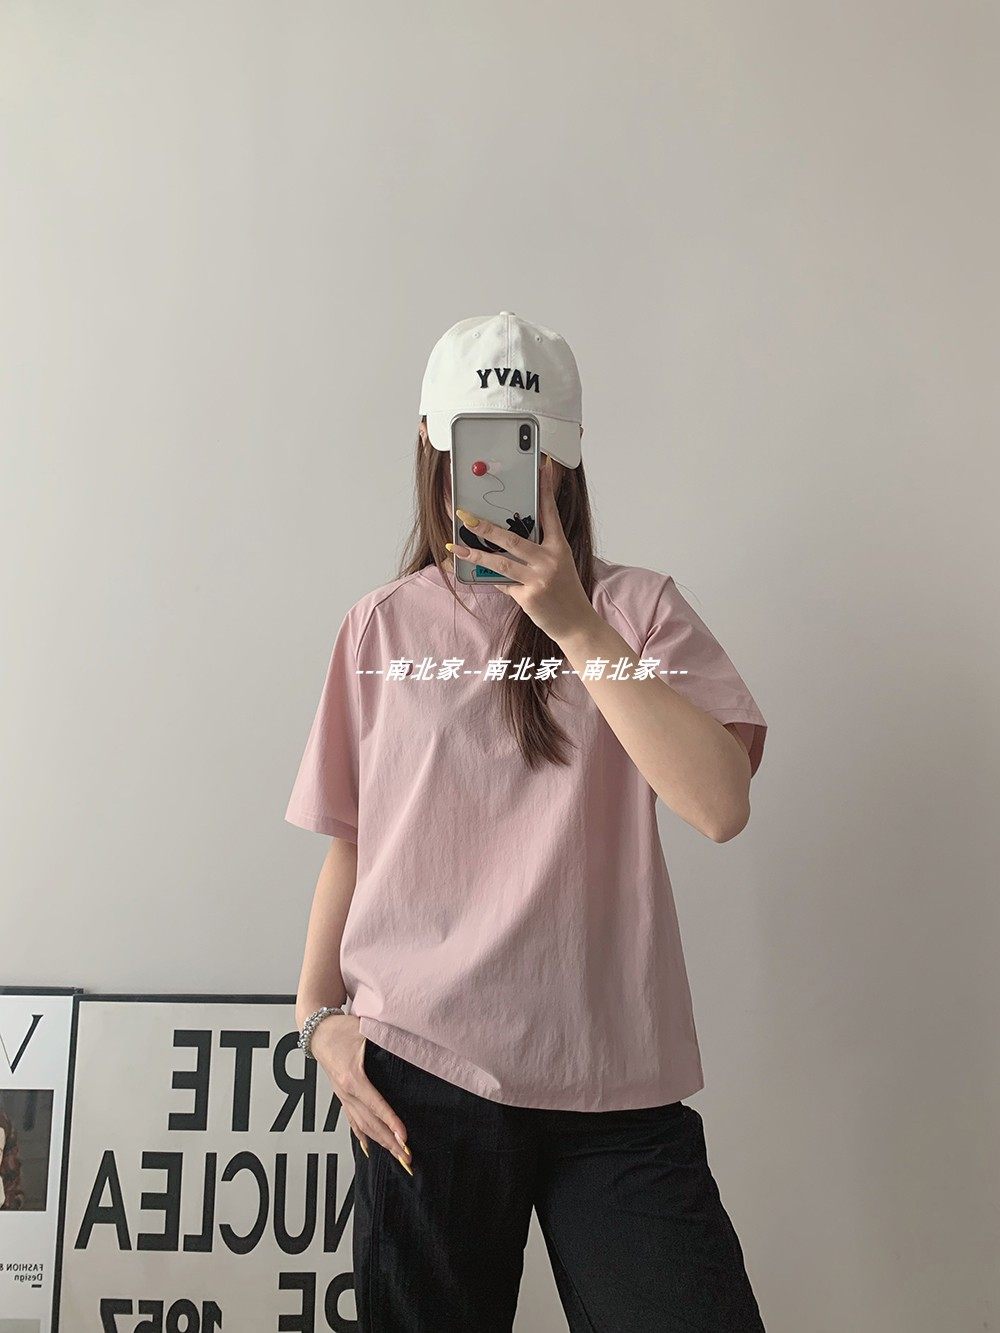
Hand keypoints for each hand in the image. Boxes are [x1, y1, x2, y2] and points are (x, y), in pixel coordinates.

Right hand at [309, 1013, 412, 1173]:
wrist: (318, 1031)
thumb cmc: (341, 1029)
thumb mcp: (365, 1031)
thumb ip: (386, 1040)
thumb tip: (409, 1046)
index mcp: (352, 1077)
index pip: (375, 1104)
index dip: (391, 1121)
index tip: (404, 1136)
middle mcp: (346, 1092)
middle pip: (370, 1123)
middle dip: (390, 1142)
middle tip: (407, 1157)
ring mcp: (343, 1097)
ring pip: (362, 1126)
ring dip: (380, 1142)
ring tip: (396, 1155)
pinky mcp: (342, 1097)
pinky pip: (352, 1121)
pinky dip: (362, 1136)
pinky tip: (369, 1149)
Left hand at [447, 456, 597, 643]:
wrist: (576, 624)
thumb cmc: (564, 592)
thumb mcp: (557, 565)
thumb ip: (536, 552)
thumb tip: (504, 540)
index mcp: (559, 547)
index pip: (550, 513)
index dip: (545, 489)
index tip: (543, 467)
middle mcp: (550, 560)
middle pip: (513, 539)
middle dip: (485, 526)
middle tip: (465, 515)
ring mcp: (539, 579)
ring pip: (501, 562)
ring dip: (475, 553)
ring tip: (456, 546)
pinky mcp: (529, 597)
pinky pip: (503, 583)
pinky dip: (490, 577)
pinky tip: (475, 571)